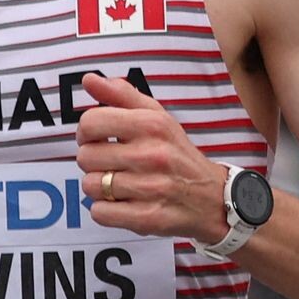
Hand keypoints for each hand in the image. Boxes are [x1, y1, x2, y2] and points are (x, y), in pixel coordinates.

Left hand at [75, 73, 227, 243]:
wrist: (213, 198)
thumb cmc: (175, 154)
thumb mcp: (156, 117)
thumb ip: (120, 95)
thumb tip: (88, 79)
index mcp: (151, 125)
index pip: (90, 122)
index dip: (86, 132)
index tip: (98, 138)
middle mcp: (152, 155)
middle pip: (85, 156)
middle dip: (94, 161)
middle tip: (113, 163)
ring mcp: (150, 188)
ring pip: (90, 186)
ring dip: (100, 187)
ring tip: (120, 184)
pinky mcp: (147, 218)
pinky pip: (100, 213)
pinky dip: (106, 210)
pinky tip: (123, 203)